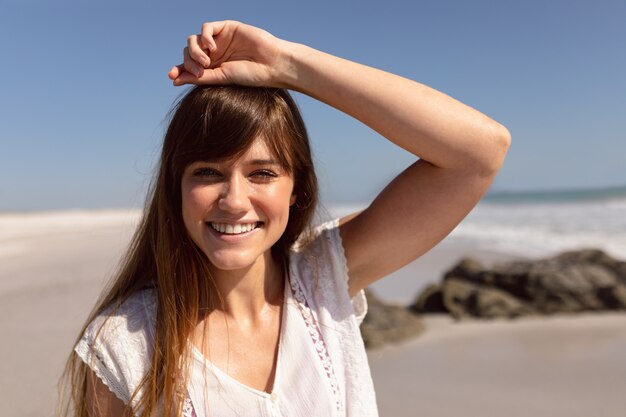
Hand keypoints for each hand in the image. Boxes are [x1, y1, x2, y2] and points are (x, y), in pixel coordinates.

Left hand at [168, 20, 288, 86]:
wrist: (273, 64)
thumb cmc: (251, 76)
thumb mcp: (222, 78)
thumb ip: (199, 78)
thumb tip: (174, 80)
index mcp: (213, 68)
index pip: (189, 66)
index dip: (179, 70)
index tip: (172, 76)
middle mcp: (214, 54)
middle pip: (188, 52)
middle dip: (189, 61)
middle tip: (200, 70)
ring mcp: (220, 40)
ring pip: (194, 40)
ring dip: (195, 51)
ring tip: (206, 62)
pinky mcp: (227, 27)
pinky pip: (206, 28)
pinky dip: (204, 37)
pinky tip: (211, 47)